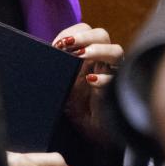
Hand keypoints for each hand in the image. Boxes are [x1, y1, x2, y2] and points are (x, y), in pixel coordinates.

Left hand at [52, 22, 123, 139]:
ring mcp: (112, 74)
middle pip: (102, 35)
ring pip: (116, 51)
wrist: (91, 134)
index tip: (56, 44)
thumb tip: (47, 53)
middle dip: (84, 36)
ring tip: (80, 55)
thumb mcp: (63, 85)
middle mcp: (103, 61)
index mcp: (89, 55)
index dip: (72, 32)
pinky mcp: (117, 91)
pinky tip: (91, 81)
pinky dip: (104, 78)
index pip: (86, 31)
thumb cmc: (77, 108)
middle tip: (68, 45)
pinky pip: (116, 79)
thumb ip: (59, 68)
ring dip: (97, 50)